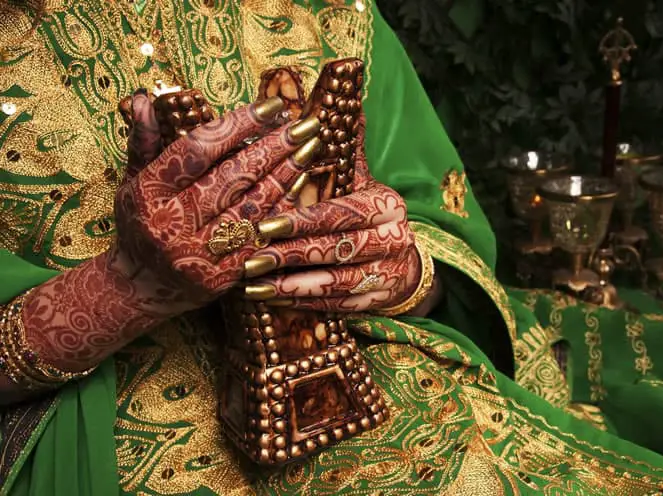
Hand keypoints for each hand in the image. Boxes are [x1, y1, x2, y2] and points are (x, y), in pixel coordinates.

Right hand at [112, 92, 321, 309]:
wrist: (142, 286)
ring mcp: (197, 254)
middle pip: (232, 177)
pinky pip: (259, 238)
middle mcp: (172, 223)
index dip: (238, 125)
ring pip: (251, 206)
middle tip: (304, 124)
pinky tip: (302, 187)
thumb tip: (145, 98)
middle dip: (273, 146)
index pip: (199, 149)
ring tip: (310, 148)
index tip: (272, 106)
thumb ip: (143, 141)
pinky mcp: (220, 277)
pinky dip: (282, 211)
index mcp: (149, 192)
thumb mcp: (132, 181)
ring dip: (285, 175)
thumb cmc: (140, 223)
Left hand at [240, 115, 424, 312]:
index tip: (265, 224)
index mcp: (388, 205)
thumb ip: (342, 148)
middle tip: (250, 258)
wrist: (399, 258)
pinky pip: (334, 304)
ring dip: (290, 285)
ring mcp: (388, 275)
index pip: (342, 213)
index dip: (303, 220)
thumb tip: (336, 91)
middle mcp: (396, 240)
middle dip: (290, 255)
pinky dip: (299, 303)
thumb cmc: (364, 211)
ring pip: (335, 282)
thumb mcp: (357, 179)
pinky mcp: (375, 301)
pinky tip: (269, 299)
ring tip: (252, 284)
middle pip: (337, 249)